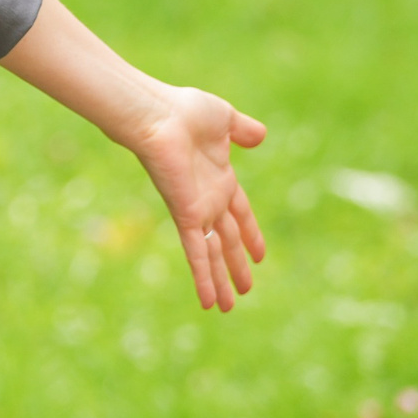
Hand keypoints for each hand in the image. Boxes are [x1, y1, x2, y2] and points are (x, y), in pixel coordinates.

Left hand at [125, 86, 266, 310]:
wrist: (157, 114)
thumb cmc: (185, 110)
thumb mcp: (224, 118)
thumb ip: (242, 129)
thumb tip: (260, 134)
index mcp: (220, 178)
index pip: (240, 214)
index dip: (250, 233)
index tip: (260, 254)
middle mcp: (208, 198)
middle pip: (226, 240)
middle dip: (236, 265)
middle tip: (245, 289)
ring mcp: (196, 209)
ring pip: (212, 254)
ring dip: (220, 281)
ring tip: (226, 307)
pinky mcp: (185, 215)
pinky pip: (197, 253)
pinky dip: (202, 277)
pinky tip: (208, 301)